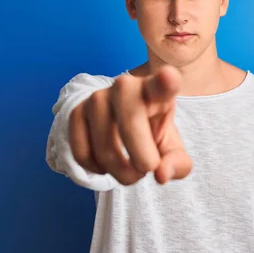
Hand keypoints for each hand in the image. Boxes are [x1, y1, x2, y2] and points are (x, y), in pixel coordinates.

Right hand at [68, 65, 192, 184]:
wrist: (126, 122)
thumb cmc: (153, 132)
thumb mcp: (172, 149)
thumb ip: (176, 164)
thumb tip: (160, 175)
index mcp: (157, 91)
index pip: (162, 84)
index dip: (166, 82)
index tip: (169, 77)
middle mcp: (125, 86)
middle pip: (130, 123)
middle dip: (141, 158)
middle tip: (146, 170)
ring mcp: (97, 97)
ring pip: (104, 147)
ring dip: (120, 172)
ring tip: (131, 171)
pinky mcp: (77, 112)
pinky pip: (81, 153)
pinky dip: (96, 170)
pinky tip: (107, 166)